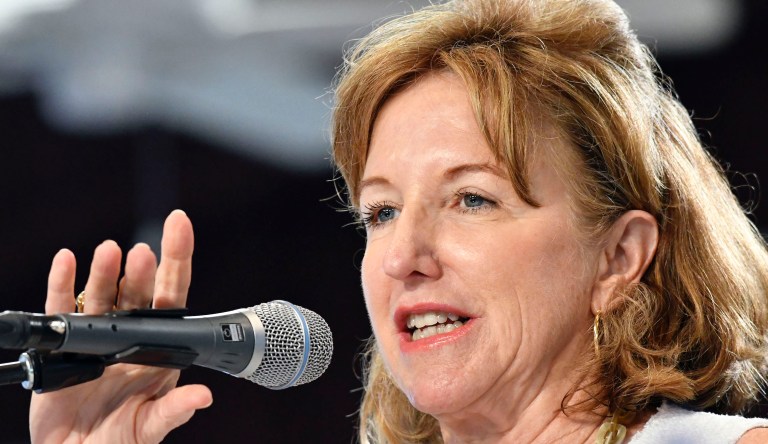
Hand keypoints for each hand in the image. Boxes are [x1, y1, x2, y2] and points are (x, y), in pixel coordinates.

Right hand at [29, 210, 212, 443]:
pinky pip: (60, 308)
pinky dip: (61, 284)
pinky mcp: (62, 343)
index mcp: (158, 346)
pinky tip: (66, 261)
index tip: (179, 224)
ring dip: (104, 273)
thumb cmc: (118, 441)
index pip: (172, 295)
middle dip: (142, 271)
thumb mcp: (149, 427)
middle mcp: (129, 333)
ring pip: (102, 295)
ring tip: (108, 252)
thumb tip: (204, 396)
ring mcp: (96, 335)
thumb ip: (173, 410)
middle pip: (138, 292)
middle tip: (142, 253)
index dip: (177, 260)